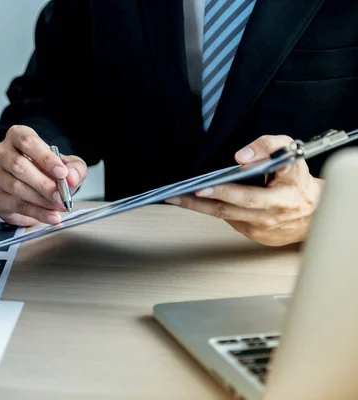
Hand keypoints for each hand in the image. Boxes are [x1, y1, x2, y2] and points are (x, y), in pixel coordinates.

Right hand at [0, 125, 86, 225]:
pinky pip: (16, 205)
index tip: (62, 173)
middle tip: (61, 196)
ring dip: (41, 200)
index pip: (28, 142)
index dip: (46, 158)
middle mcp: (1, 152)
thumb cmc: (46, 168)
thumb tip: (72, 177)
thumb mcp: (66, 164)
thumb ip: (74, 168)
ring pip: (15, 187)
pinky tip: (51, 216)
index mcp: (17, 136)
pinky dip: (36, 212)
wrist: (33, 185)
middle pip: (19, 166)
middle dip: (44, 184)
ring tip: (58, 205)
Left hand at [165, 135, 322, 245]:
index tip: (204, 187)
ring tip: (176, 198)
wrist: (315, 214)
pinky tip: (197, 202)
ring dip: (199, 207)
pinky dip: (213, 210)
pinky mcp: (254, 235)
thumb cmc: (298, 182)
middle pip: (229, 209)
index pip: (248, 195)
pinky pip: (229, 220)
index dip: (225, 191)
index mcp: (281, 196)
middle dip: (200, 201)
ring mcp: (260, 228)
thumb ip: (270, 147)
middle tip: (178, 195)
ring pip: (224, 216)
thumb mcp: (293, 156)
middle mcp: (269, 215)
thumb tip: (242, 157)